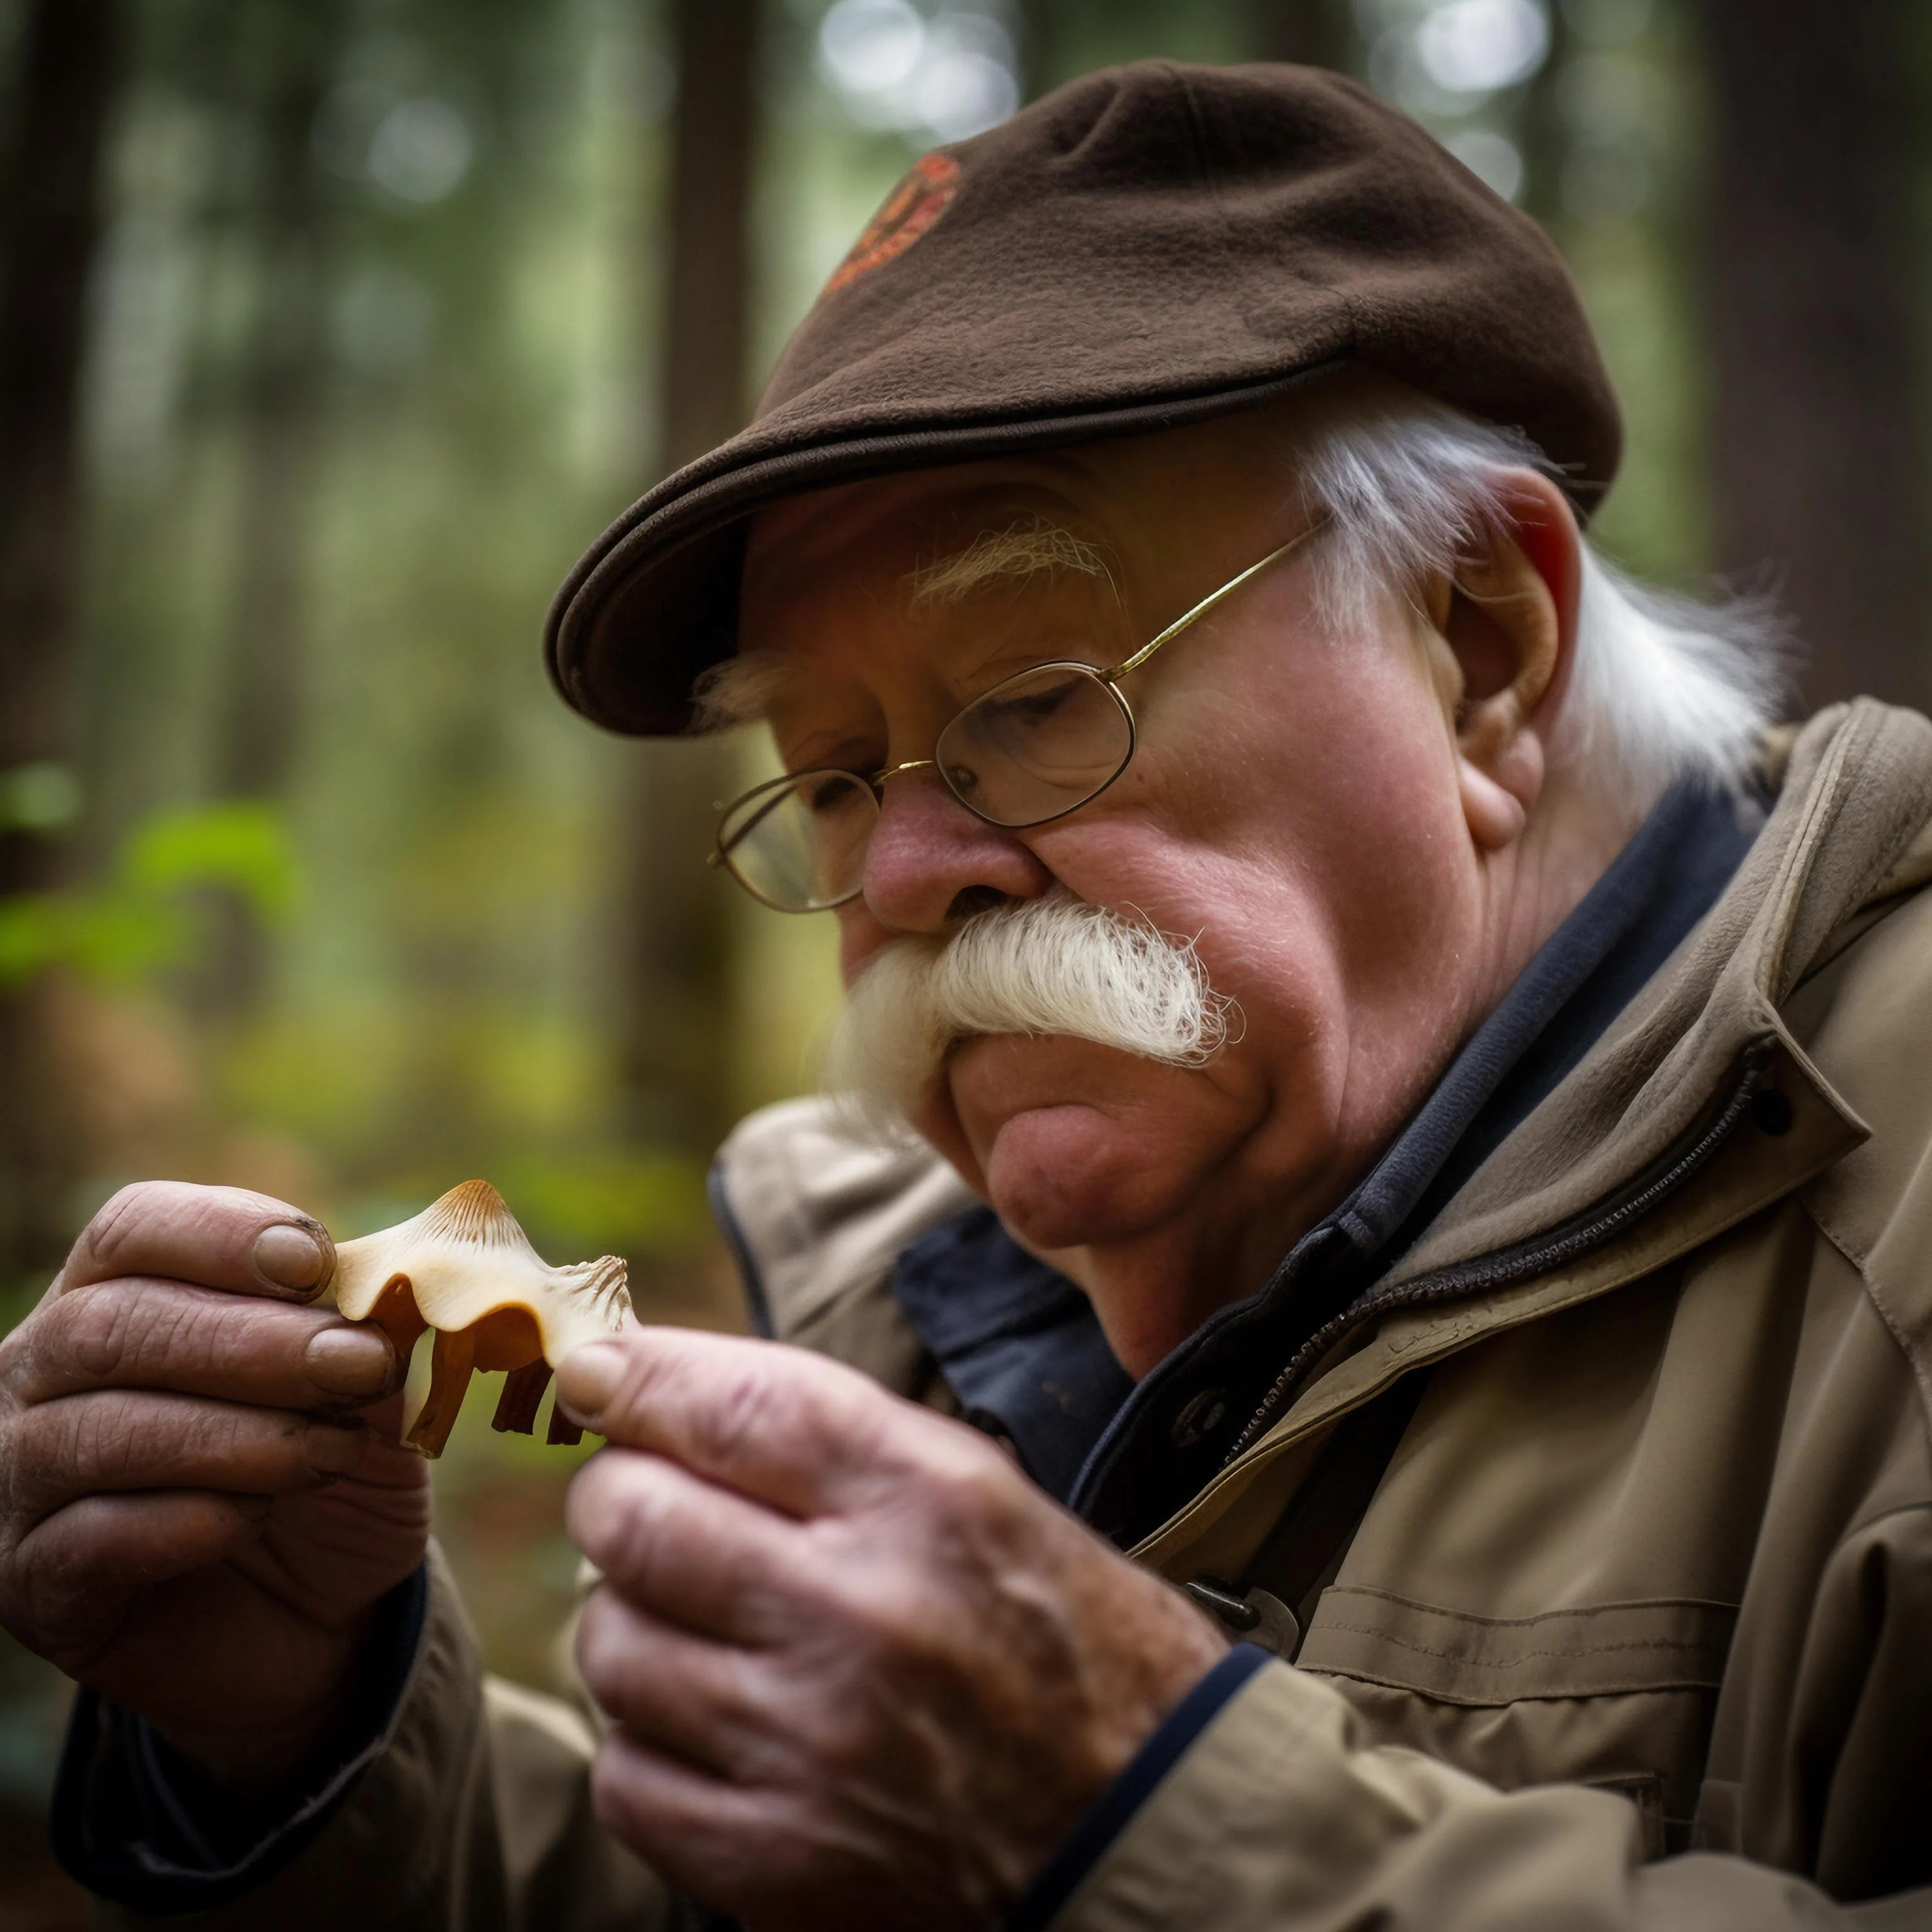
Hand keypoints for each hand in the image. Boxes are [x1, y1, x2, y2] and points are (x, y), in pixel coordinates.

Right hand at [0, 1183, 430, 1782]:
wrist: (320, 1613)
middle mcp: (41, 1374)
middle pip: (112, 1325)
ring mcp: (22, 1480)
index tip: (315, 1262)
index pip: (134, 1228)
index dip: (222, 1234)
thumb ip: (365, 1331)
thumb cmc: (328, 1465)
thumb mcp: (368, 1389)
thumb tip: (386, 1291)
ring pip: (101, 1431)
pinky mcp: (34, 1583)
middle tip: (358, 1366)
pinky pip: (93, 1538)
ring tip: (331, 1450)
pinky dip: (192, 1520)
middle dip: (251, 1343)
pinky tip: (256, 1518)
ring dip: (237, 1436)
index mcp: (115, 1292)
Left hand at [559, 1328, 1225, 1931]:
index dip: (642, 1377)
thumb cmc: (1063, 1638)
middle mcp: (863, 1610)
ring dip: (635, 1624)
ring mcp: (810, 1743)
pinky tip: (714, 1728)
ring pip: (614, 1644)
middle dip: (620, 1497)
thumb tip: (652, 1385)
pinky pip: (626, 1773)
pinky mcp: (774, 1859)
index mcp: (930, 1498)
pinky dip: (650, 1743)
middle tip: (647, 1505)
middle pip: (638, 1518)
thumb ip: (828, 1438)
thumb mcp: (984, 1493)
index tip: (597, 1371)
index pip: (736, 1404)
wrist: (1145, 1829)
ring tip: (703, 1628)